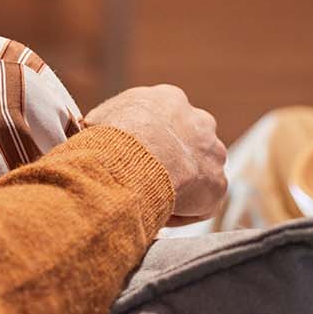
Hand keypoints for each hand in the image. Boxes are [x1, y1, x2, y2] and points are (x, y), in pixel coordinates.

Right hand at [84, 85, 226, 223]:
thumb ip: (110, 123)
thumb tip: (94, 136)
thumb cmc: (107, 137)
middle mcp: (200, 120)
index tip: (136, 156)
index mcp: (170, 99)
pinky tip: (159, 214)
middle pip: (191, 142)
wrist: (128, 158)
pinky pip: (202, 204)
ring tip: (152, 199)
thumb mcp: (100, 117)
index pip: (167, 119)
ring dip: (182, 186)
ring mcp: (214, 153)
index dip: (151, 139)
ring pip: (200, 173)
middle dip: (175, 160)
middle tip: (149, 177)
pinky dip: (184, 212)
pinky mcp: (218, 184)